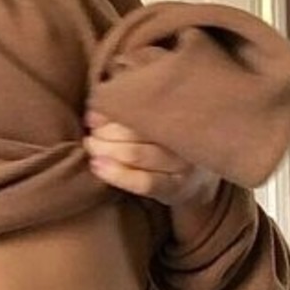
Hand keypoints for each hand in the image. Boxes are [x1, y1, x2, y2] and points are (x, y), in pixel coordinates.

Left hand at [83, 110, 219, 206]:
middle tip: (92, 133)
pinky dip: (116, 174)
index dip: (113, 109)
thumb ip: (136, 102)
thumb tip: (100, 100)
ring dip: (105, 149)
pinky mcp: (175, 189)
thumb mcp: (160, 113)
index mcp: (181, 109)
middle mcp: (185, 136)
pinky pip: (144, 183)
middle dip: (105, 132)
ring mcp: (183, 165)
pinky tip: (97, 166)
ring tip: (92, 146)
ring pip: (136, 154)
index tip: (94, 113)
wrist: (198, 174)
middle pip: (136, 129)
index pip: (142, 106)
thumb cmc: (169, 137)